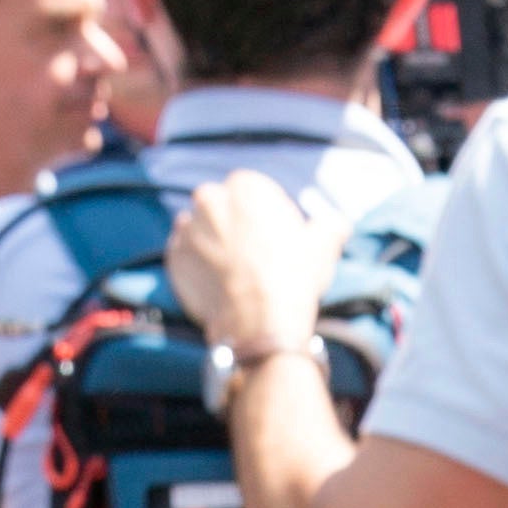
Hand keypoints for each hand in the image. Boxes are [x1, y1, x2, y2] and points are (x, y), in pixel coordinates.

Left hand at [163, 171, 327, 361]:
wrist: (261, 322)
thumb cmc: (294, 277)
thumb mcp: (324, 245)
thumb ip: (329, 225)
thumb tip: (335, 224)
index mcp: (246, 186)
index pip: (255, 191)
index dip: (268, 215)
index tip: (277, 236)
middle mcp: (209, 199)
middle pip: (223, 206)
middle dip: (236, 224)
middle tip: (256, 254)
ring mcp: (187, 228)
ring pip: (202, 229)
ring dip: (215, 242)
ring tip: (237, 271)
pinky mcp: (173, 256)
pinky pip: (186, 254)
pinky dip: (199, 264)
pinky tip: (221, 282)